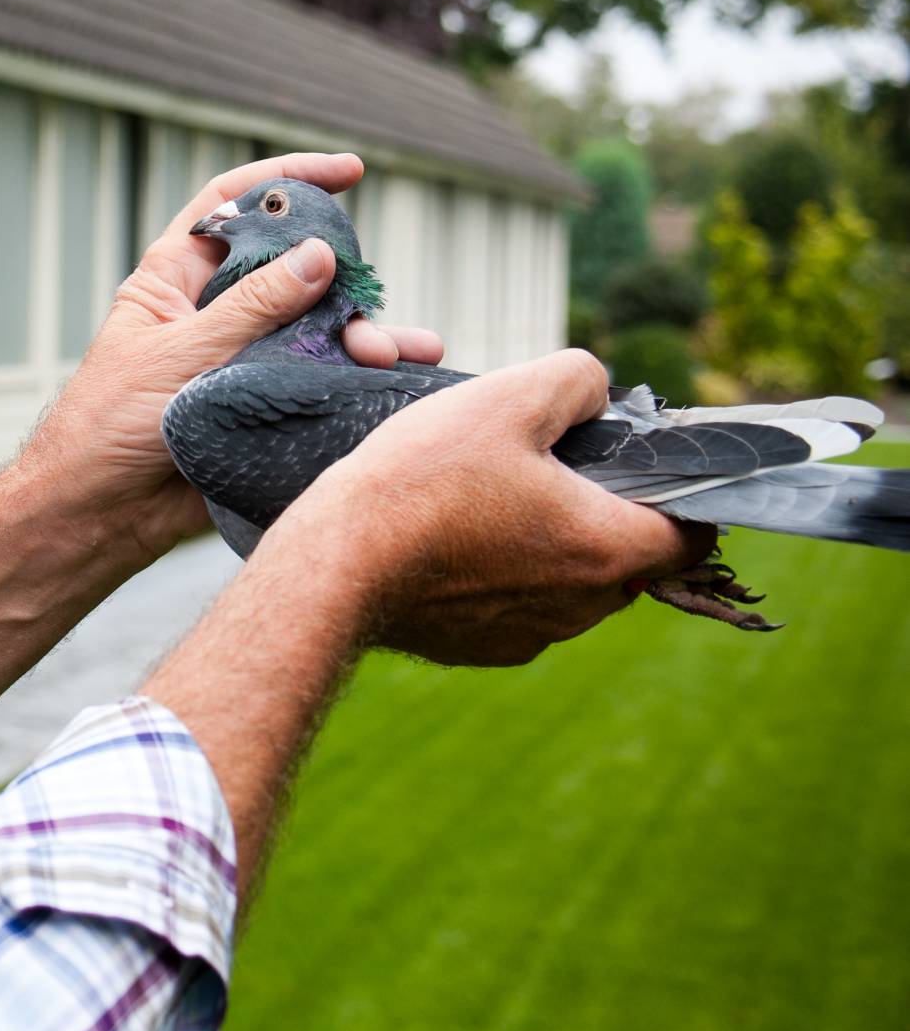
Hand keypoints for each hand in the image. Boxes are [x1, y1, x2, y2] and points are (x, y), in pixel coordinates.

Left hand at [20, 152, 443, 561]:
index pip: (231, 205)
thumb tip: (317, 255)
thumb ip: (251, 307)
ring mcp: (242, 357)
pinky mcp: (263, 405)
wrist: (99, 514)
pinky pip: (321, 380)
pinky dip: (363, 378)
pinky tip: (407, 380)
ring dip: (363, 335)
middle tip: (374, 299)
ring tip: (401, 355)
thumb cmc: (110, 425)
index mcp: (174, 278)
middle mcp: (213, 310)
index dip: (285, 179)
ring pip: (317, 329)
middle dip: (343, 278)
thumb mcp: (179, 354)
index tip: (348, 171)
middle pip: (292, 269)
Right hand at [286, 349, 717, 666]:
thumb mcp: (507, 396)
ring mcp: (530, 635)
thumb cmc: (423, 478)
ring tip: (491, 504)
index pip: (693, 536)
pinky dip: (502, 579)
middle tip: (548, 471)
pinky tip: (454, 543)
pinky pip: (517, 611)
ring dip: (551, 549)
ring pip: (570, 588)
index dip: (680, 496)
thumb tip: (597, 393)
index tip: (639, 468)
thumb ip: (578, 381)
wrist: (337, 561)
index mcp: (606, 548)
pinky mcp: (480, 650)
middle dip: (604, 516)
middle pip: (628, 559)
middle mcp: (582, 607)